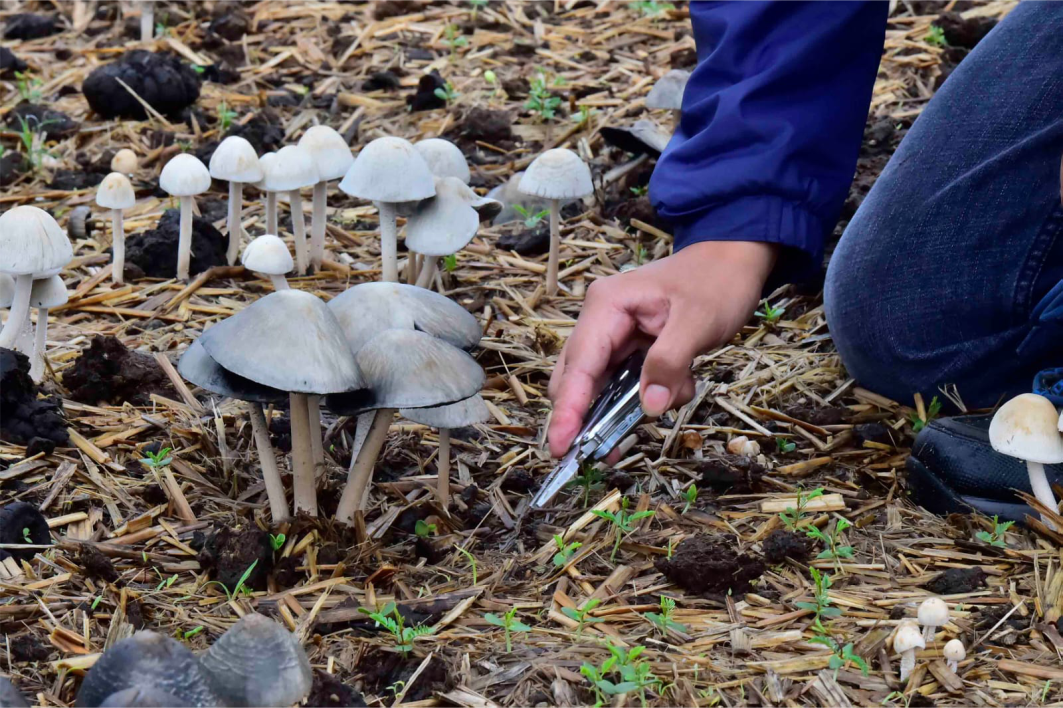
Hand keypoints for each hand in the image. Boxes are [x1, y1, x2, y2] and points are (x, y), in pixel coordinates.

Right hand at [547, 240, 776, 458]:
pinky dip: (647, 396)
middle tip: (603, 454)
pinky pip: (624, 384)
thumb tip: (648, 407)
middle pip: (576, 380)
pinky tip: (676, 388)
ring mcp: (613, 335)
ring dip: (627, 408)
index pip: (578, 365)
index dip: (568, 409)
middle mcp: (600, 321)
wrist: (734, 259)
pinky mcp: (629, 348)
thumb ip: (669, 363)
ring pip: (601, 387)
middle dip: (589, 417)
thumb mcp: (698, 322)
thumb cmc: (716, 282)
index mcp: (606, 306)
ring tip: (668, 398)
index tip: (561, 446)